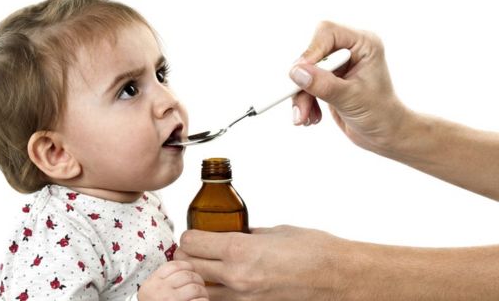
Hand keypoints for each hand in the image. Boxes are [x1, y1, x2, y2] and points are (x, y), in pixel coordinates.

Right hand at [138, 260, 208, 300]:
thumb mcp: (152, 292)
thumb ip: (165, 280)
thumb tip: (189, 267)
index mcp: (152, 283)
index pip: (175, 265)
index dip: (188, 267)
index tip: (191, 273)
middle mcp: (160, 291)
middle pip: (188, 275)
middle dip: (198, 281)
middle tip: (199, 289)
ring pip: (196, 287)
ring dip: (203, 293)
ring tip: (200, 298)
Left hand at [175, 225, 351, 300]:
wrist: (339, 277)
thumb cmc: (314, 251)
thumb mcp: (274, 231)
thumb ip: (247, 233)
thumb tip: (231, 232)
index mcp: (240, 250)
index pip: (191, 243)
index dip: (189, 236)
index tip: (194, 234)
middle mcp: (236, 277)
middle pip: (189, 267)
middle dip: (187, 256)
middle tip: (195, 250)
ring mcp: (243, 299)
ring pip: (200, 290)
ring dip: (199, 278)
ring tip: (208, 268)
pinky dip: (216, 293)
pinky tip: (224, 284)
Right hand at [289, 21, 408, 154]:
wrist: (385, 135)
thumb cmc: (380, 115)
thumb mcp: (351, 99)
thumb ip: (324, 84)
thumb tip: (296, 72)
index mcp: (363, 44)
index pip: (328, 33)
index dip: (311, 51)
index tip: (299, 74)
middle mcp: (349, 50)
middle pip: (311, 54)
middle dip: (303, 82)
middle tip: (300, 105)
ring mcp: (338, 65)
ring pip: (304, 71)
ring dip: (300, 96)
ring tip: (303, 118)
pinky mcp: (328, 79)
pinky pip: (304, 84)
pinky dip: (303, 101)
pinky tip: (311, 117)